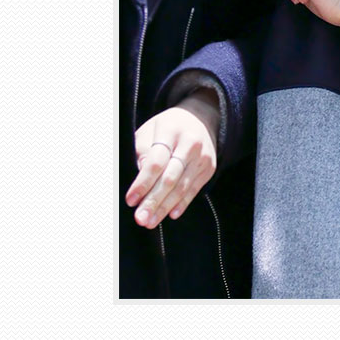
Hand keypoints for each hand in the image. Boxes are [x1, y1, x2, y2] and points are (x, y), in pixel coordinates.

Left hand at [125, 91, 218, 226]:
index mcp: (171, 131)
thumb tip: (139, 177)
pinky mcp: (209, 168)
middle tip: (140, 218)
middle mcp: (190, 144)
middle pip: (170, 177)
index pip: (156, 162)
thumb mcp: (150, 130)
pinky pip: (194, 190)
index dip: (143, 183)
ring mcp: (202, 157)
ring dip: (165, 207)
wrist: (200, 117)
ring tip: (150, 222)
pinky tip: (170, 214)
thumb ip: (142, 152)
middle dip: (154, 201)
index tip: (130, 200)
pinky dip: (182, 204)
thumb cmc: (167, 126)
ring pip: (182, 187)